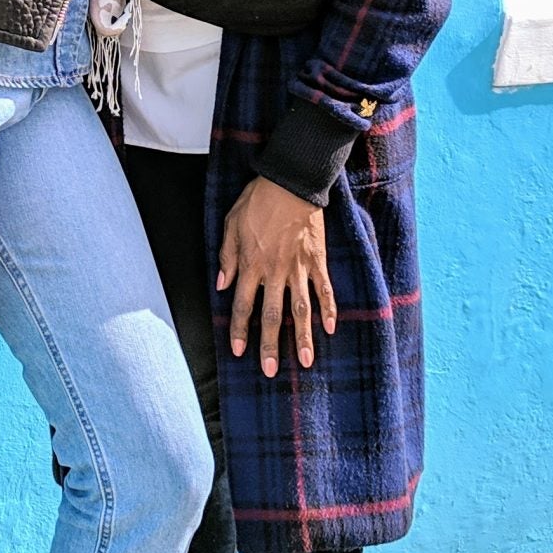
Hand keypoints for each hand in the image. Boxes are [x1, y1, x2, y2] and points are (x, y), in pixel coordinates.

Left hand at [216, 176, 335, 377]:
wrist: (291, 182)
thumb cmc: (257, 200)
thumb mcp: (230, 223)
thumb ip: (226, 256)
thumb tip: (221, 285)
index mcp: (251, 264)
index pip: (242, 305)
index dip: (240, 330)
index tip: (239, 351)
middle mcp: (275, 271)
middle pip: (271, 315)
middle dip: (270, 345)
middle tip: (270, 370)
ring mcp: (299, 267)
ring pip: (301, 309)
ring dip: (302, 336)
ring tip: (305, 361)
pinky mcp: (317, 260)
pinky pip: (324, 289)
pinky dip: (329, 308)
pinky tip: (331, 328)